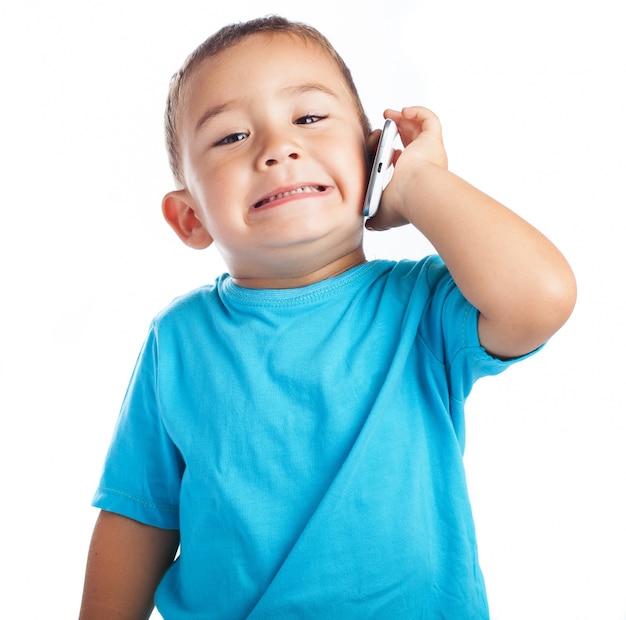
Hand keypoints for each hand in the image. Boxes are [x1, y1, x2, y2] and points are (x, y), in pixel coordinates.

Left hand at [366, 106, 447, 230]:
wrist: (416, 193)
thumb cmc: (402, 204)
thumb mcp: (383, 212)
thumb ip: (376, 217)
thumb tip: (368, 225)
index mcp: (415, 178)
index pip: (406, 161)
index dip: (393, 153)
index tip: (381, 150)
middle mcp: (426, 163)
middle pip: (413, 141)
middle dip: (398, 130)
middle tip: (384, 123)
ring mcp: (431, 150)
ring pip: (421, 128)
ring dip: (405, 118)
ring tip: (388, 114)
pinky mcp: (432, 139)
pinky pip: (430, 119)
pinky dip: (418, 112)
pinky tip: (403, 111)